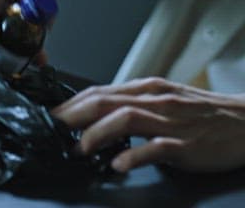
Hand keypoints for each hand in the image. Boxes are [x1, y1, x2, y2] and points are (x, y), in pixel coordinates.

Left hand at [52, 77, 244, 172]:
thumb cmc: (202, 112)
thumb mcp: (163, 98)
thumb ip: (132, 102)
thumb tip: (97, 112)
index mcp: (147, 89)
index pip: (100, 91)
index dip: (72, 103)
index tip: (52, 116)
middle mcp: (155, 100)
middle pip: (106, 101)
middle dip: (75, 115)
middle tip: (55, 130)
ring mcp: (170, 121)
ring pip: (126, 119)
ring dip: (98, 134)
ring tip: (81, 148)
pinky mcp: (186, 143)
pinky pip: (157, 147)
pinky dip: (135, 155)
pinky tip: (119, 164)